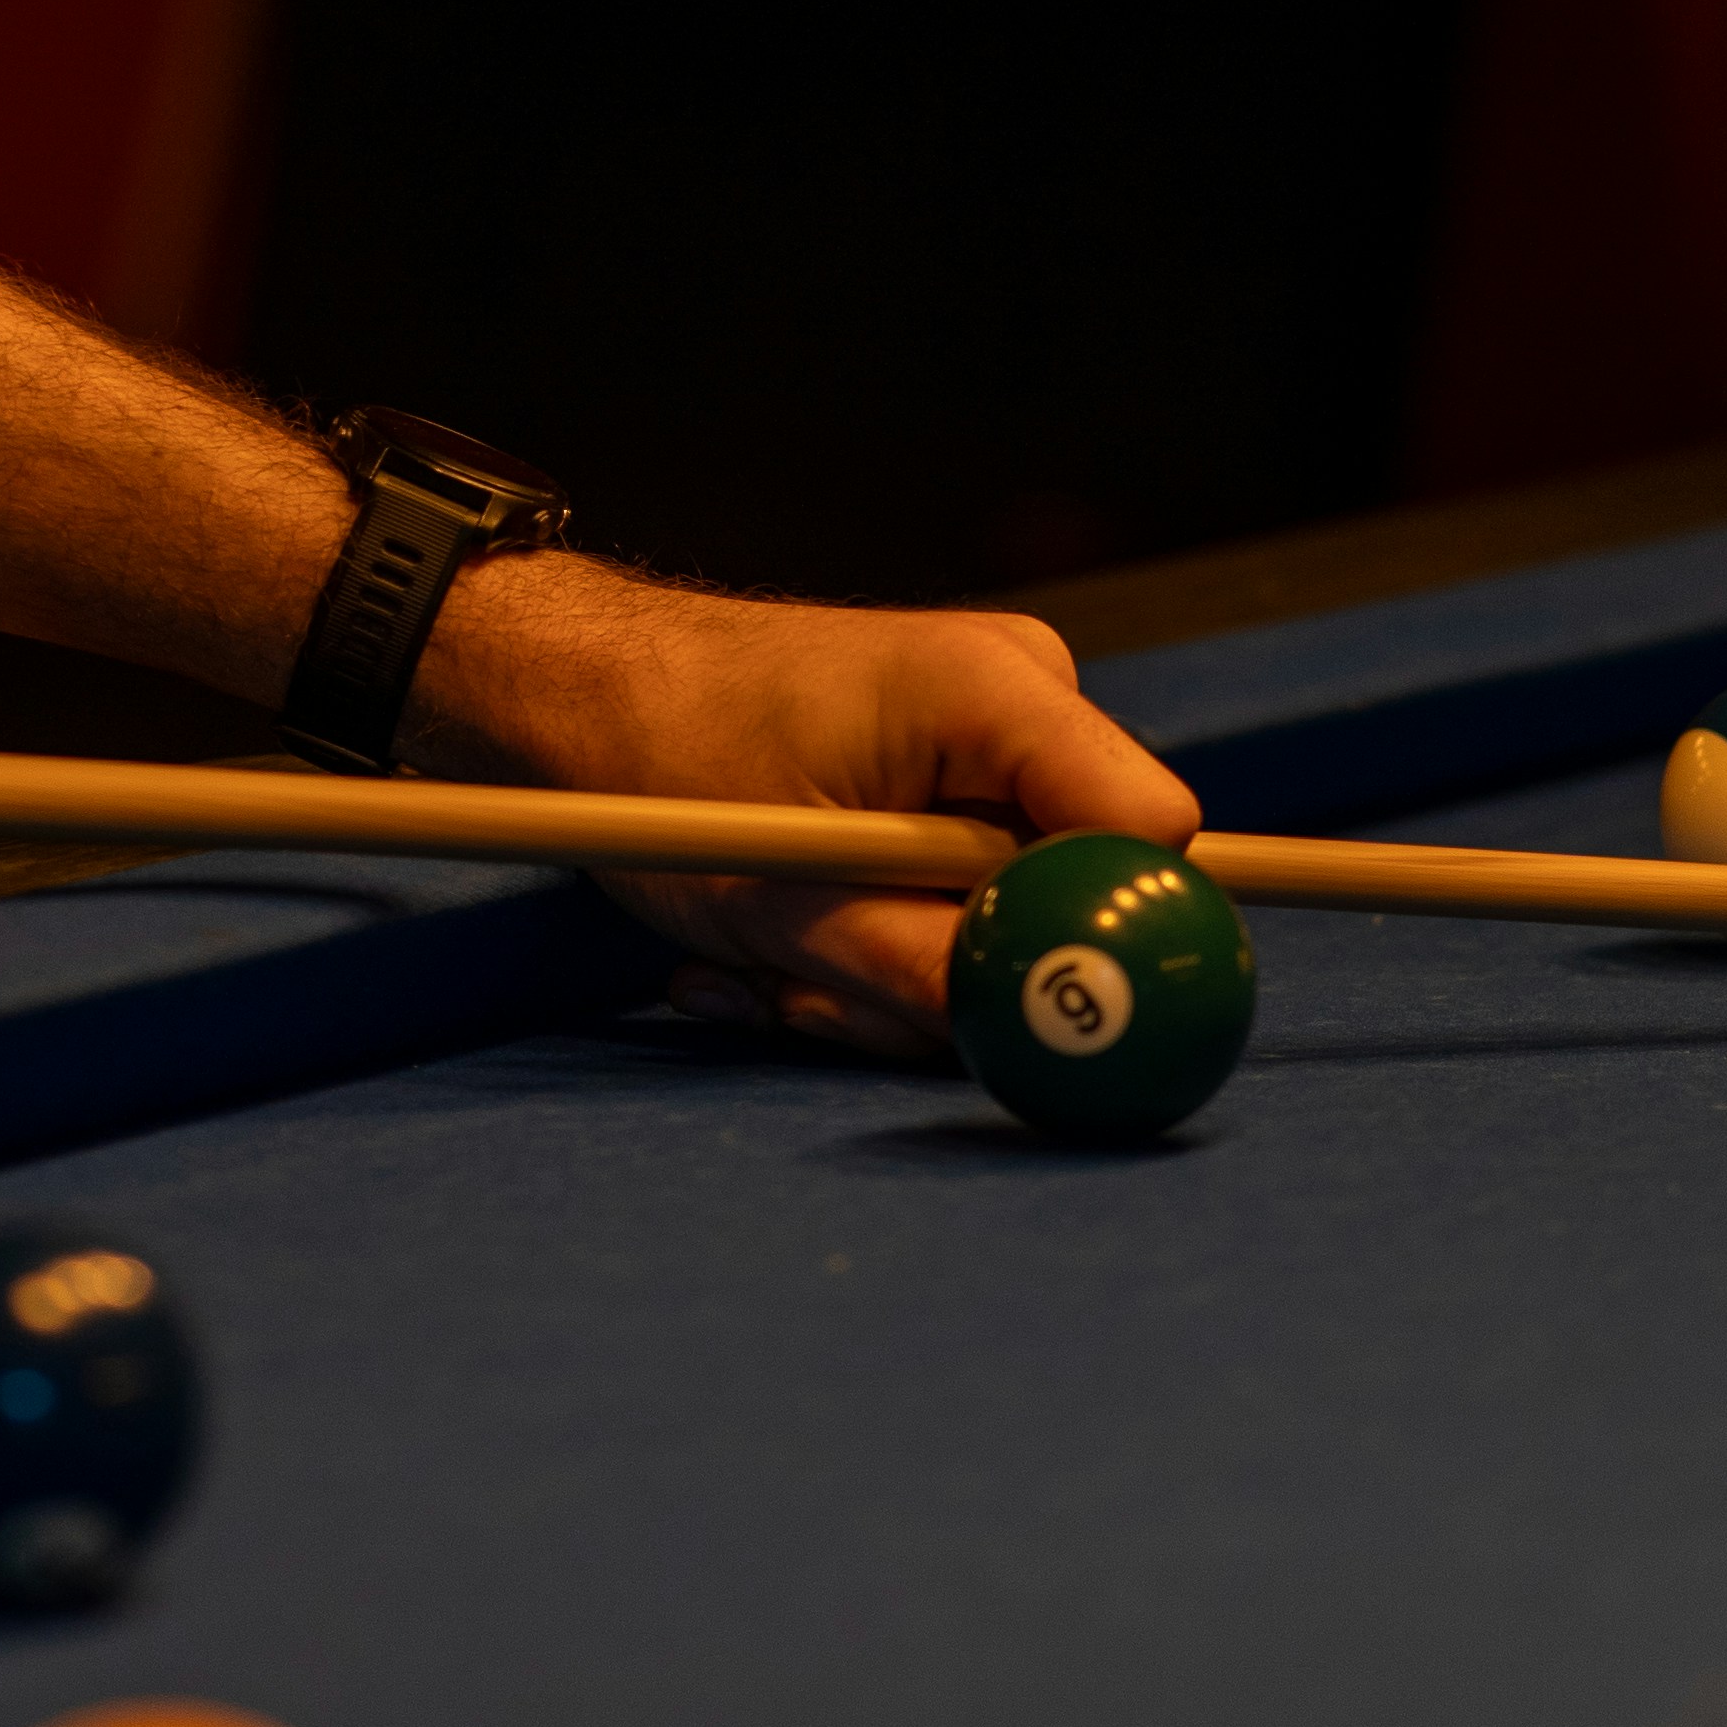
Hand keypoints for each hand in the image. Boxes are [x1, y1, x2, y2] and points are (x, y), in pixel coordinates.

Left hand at [409, 561, 1203, 1062]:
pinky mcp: (941, 792)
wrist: (574, 695)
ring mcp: (982, 748)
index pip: (1152, 835)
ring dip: (875, 984)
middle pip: (1069, 900)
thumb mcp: (787, 902)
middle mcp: (1017, 704)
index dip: (1091, 941)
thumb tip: (1049, 1034)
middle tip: (807, 994)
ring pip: (994, 928)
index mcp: (999, 692)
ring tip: (761, 967)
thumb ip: (931, 968)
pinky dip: (859, 954)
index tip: (991, 1003)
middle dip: (942, 981)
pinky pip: (944, 909)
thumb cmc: (658, 762)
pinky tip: (762, 951)